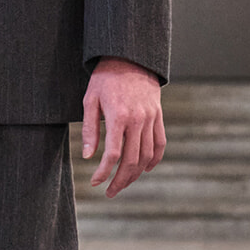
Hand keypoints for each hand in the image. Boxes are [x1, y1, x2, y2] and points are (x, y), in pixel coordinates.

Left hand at [81, 57, 165, 196]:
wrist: (130, 57)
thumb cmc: (105, 78)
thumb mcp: (90, 100)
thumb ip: (90, 130)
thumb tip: (89, 157)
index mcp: (119, 116)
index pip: (113, 154)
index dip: (104, 172)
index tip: (95, 182)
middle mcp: (138, 120)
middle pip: (132, 160)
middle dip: (120, 180)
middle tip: (109, 192)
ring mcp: (151, 118)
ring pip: (147, 156)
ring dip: (135, 174)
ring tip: (123, 184)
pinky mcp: (158, 116)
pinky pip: (160, 143)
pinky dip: (154, 160)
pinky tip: (144, 169)